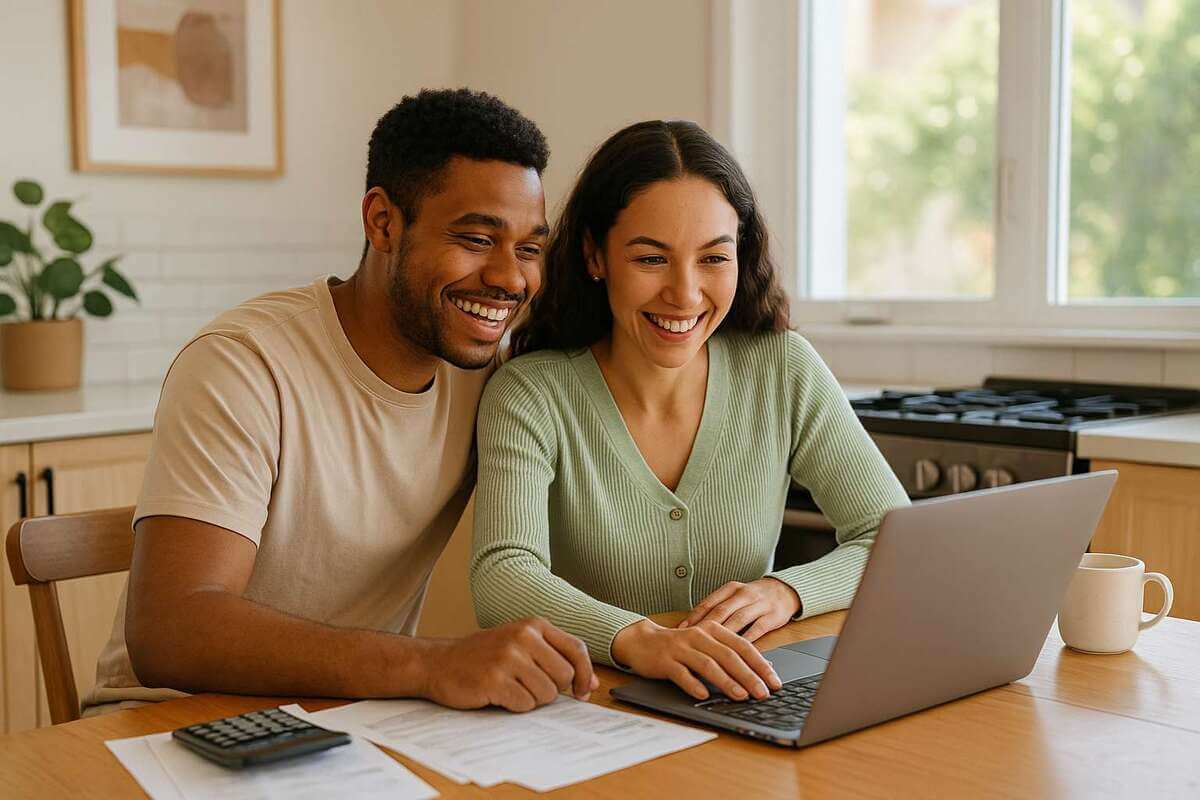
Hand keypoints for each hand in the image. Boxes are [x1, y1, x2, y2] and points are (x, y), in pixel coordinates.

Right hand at [419, 618, 597, 711]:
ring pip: (546, 694)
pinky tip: (499, 695)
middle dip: (552, 690)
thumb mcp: (520, 645)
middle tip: (528, 686)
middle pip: (564, 676)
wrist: (438, 662)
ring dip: (532, 699)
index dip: (585, 674)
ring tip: (511, 688)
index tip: (582, 691)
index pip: (577, 649)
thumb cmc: (484, 656)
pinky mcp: (494, 680)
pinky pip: (525, 705)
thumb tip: (591, 684)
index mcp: (533, 625)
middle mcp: (522, 637)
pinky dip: (516, 706)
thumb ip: (555, 658)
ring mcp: (508, 658)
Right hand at [611, 619, 781, 701]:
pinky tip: (704, 695)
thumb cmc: (680, 646)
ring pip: (707, 664)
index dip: (760, 664)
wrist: (643, 641)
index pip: (742, 646)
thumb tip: (763, 669)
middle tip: (763, 693)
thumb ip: (731, 653)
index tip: (774, 681)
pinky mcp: (664, 661)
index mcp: (713, 630)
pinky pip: (681, 674)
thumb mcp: (707, 644)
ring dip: (726, 681)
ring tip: (741, 696)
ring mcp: (681, 648)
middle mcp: (699, 637)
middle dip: (748, 675)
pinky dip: (693, 684)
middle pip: (728, 656)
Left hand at [678, 578, 800, 641]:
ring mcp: (759, 604)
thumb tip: (691, 627)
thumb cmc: (753, 598)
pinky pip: (758, 629)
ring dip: (724, 636)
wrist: (785, 590)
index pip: (708, 602)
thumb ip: (717, 609)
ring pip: (738, 620)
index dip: (694, 617)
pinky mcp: (773, 616)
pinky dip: (747, 641)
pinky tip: (738, 653)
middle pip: (721, 611)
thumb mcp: (734, 596)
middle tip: (691, 643)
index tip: (680, 631)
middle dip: (705, 628)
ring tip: (711, 651)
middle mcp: (744, 594)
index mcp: (730, 588)